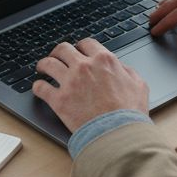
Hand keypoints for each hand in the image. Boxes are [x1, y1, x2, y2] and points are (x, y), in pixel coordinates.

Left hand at [34, 39, 150, 132]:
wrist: (118, 133)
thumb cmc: (130, 112)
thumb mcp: (139, 85)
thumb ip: (128, 72)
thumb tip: (121, 68)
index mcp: (104, 60)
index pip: (86, 43)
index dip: (80, 46)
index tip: (77, 51)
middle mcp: (84, 67)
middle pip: (63, 49)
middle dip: (58, 52)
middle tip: (56, 57)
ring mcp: (70, 82)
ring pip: (48, 64)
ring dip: (43, 65)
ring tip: (42, 68)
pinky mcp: (59, 100)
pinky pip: (40, 88)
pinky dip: (37, 87)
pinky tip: (38, 88)